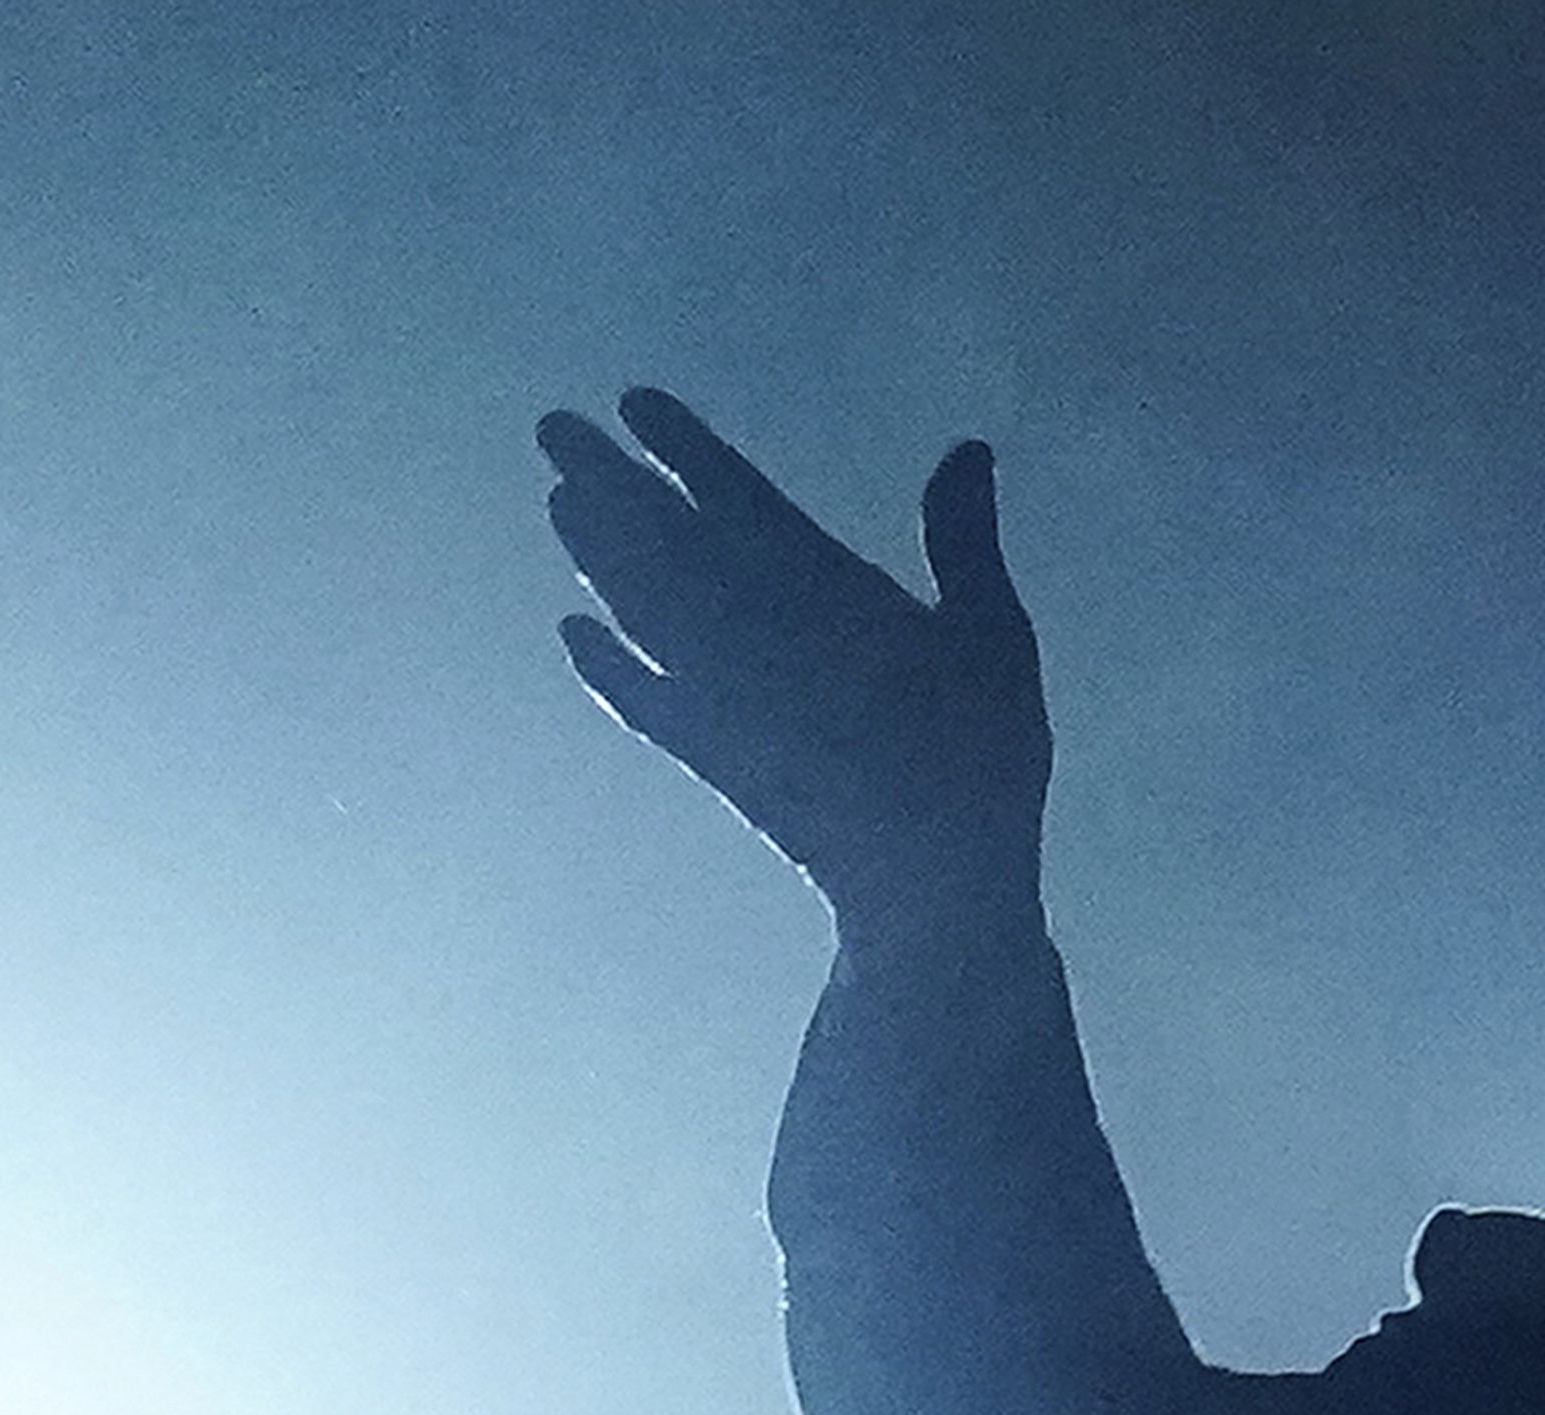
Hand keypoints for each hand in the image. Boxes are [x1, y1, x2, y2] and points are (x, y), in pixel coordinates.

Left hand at [538, 389, 1049, 922]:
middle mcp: (753, 630)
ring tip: (558, 504)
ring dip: (595, 553)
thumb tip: (967, 447)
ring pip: (641, 607)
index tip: (634, 402)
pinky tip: (573, 634)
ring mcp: (719, 694)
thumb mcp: (992, 635)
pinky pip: (640, 701)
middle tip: (552, 428)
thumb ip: (963, 539)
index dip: (683, 447)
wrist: (927, 883)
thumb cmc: (979, 756)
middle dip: (608, 479)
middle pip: (664, 539)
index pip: (736, 498)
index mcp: (823, 588)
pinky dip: (604, 667)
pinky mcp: (708, 755)